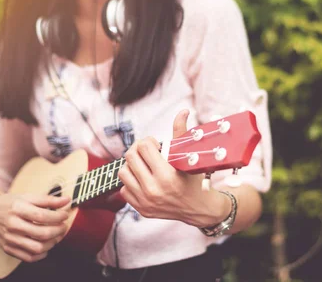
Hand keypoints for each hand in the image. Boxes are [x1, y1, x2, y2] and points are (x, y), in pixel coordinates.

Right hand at [0, 193, 70, 261]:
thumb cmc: (9, 204)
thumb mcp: (26, 197)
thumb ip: (48, 199)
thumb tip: (67, 200)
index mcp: (17, 208)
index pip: (42, 216)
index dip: (58, 217)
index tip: (65, 215)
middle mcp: (12, 225)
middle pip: (41, 233)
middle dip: (58, 230)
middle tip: (63, 226)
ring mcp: (10, 239)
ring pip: (37, 248)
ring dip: (52, 243)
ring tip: (57, 236)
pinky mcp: (8, 249)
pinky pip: (28, 257)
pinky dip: (41, 254)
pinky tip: (46, 246)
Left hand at [118, 110, 230, 227]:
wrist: (199, 209)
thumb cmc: (195, 179)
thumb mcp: (189, 156)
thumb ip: (181, 132)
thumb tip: (182, 111)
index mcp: (167, 175)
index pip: (144, 147)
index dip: (149, 141)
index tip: (157, 145)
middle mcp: (153, 189)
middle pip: (130, 157)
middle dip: (138, 149)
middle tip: (147, 151)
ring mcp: (145, 201)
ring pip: (123, 172)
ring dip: (132, 165)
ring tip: (144, 165)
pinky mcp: (141, 209)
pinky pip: (124, 189)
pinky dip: (132, 182)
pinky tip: (144, 179)